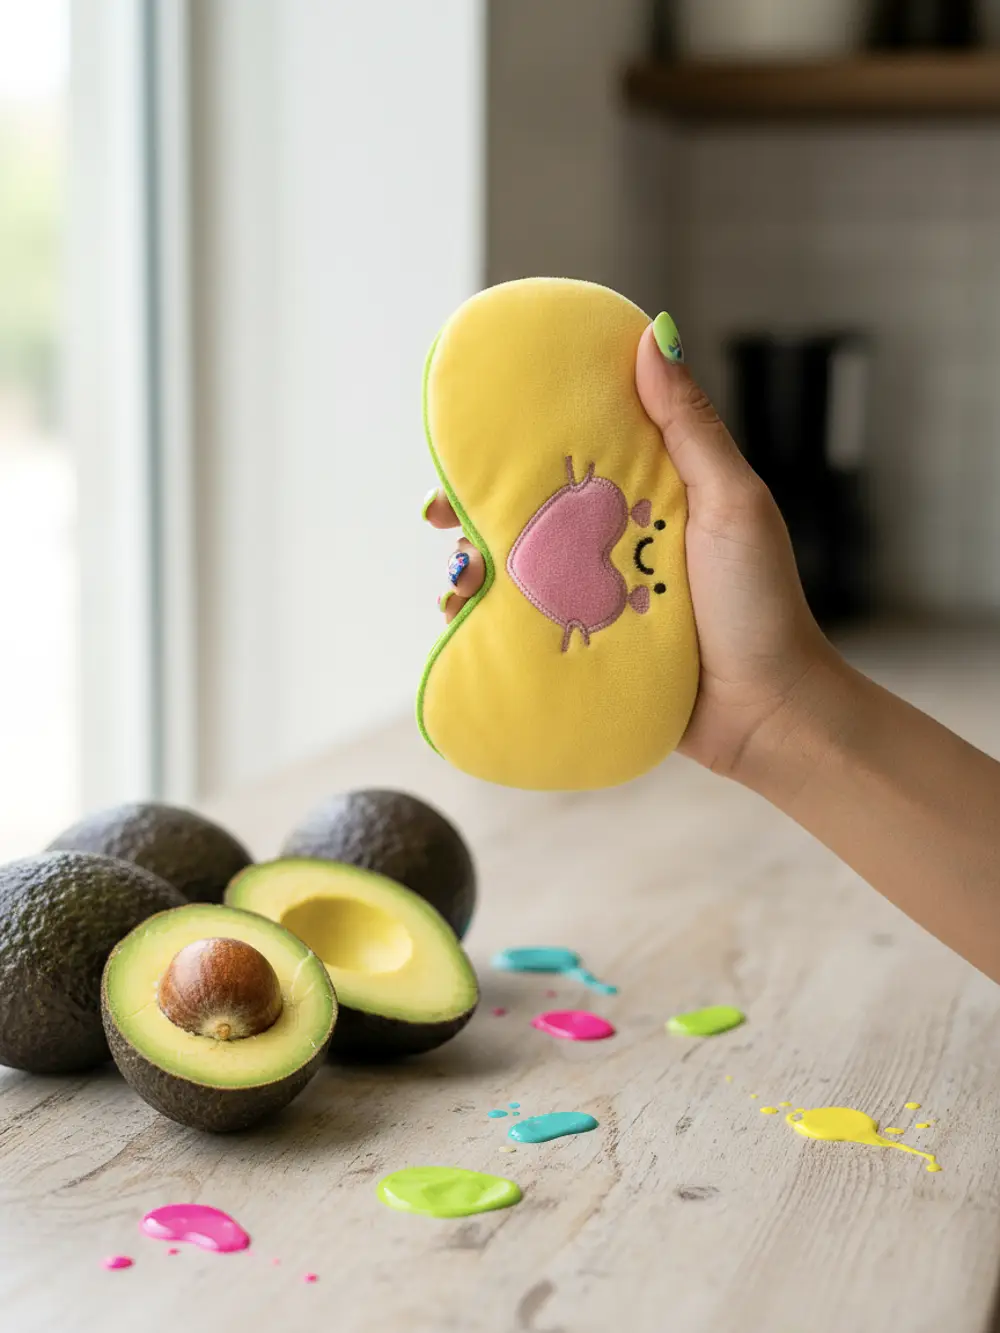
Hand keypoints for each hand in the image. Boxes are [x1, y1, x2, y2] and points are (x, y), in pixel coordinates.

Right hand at [421, 315, 841, 781]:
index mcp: (646, 494)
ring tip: (458, 580)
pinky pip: (520, 624)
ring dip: (471, 565)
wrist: (766, 712)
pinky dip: (482, 619)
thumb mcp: (732, 502)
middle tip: (438, 514)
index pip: (571, 454)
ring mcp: (594, 595)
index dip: (519, 441)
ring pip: (515, 567)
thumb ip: (691, 427)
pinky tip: (461, 620)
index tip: (473, 434)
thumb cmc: (761, 603)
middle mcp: (612, 541)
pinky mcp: (584, 642)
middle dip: (472, 508)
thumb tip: (653, 335)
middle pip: (527, 511)